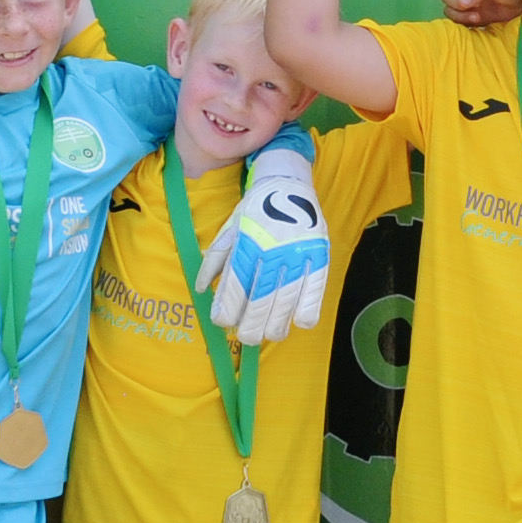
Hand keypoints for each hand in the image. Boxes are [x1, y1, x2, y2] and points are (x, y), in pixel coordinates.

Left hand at [198, 142, 331, 341]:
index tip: (224, 322)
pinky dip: (307, 312)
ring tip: (270, 333)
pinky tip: (298, 322)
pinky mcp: (319, 256)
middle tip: (247, 336)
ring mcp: (298, 255)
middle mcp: (272, 251)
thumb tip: (201, 290)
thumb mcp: (228, 230)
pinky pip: (315, 292)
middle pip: (261, 302)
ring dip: (277, 326)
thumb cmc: (254, 211)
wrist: (287, 185)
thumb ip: (214, 261)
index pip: (236, 288)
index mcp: (247, 245)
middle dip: (251, 327)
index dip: (227, 311)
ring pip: (287, 302)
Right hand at [441, 0, 521, 27]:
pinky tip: (477, 21)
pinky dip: (464, 22)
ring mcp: (463, 4)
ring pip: (448, 10)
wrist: (518, 4)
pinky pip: (456, 21)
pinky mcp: (467, 17)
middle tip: (474, 5)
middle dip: (457, 2)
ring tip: (476, 16)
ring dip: (460, 15)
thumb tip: (462, 2)